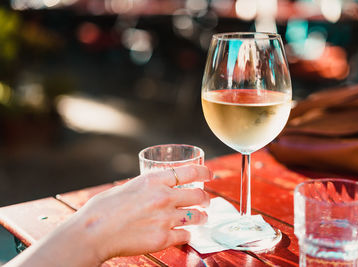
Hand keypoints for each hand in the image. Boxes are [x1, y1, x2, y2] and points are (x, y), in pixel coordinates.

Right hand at [76, 164, 211, 262]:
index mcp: (154, 180)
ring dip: (201, 217)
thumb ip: (147, 188)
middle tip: (206, 202)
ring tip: (202, 218)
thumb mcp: (127, 187)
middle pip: (198, 195)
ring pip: (196, 216)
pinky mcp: (163, 238)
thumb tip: (156, 190)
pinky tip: (184, 234)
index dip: (204, 173)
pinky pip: (185, 235)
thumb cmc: (103, 209)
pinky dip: (187, 235)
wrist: (93, 232)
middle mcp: (164, 197)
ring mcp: (165, 218)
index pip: (190, 172)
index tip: (209, 175)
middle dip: (205, 199)